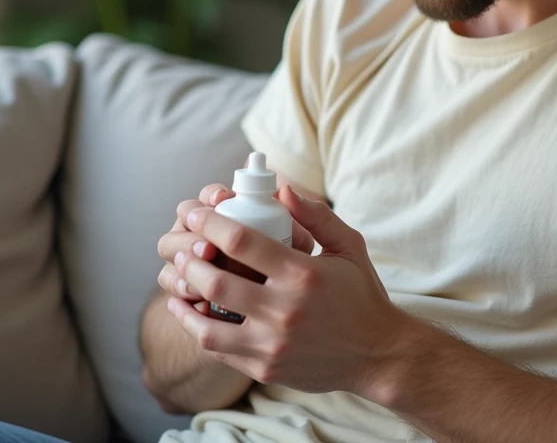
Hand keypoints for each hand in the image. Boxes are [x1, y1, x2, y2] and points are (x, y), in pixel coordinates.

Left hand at [165, 185, 410, 397]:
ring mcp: (272, 344)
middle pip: (215, 280)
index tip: (196, 213)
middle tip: (184, 246)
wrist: (378, 355)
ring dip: (186, 295)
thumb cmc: (362, 294)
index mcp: (303, 274)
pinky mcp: (265, 368)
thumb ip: (316, 215)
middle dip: (190, 258)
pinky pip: (218, 348)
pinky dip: (197, 327)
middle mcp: (284, 310)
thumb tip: (281, 187)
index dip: (210, 222)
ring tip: (179, 279)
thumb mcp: (348, 245)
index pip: (242, 241)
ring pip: (207, 322)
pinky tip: (190, 311)